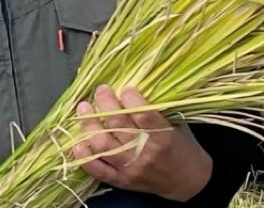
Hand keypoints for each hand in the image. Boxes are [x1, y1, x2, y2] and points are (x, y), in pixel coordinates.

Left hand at [71, 85, 211, 201]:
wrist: (187, 181)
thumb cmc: (180, 145)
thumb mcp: (175, 122)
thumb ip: (154, 107)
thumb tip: (128, 83)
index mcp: (162, 137)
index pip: (143, 115)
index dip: (130, 99)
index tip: (124, 88)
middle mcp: (145, 153)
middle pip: (118, 125)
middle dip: (105, 103)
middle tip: (100, 90)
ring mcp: (131, 168)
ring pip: (103, 144)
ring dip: (89, 124)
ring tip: (83, 108)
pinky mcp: (122, 180)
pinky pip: (98, 169)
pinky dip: (84, 156)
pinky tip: (76, 142)